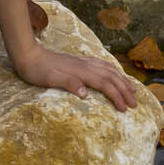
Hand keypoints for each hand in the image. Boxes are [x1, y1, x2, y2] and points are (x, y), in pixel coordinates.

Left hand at [12, 44, 138, 111]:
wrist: (28, 55)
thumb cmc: (37, 70)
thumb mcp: (49, 79)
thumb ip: (68, 83)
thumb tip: (85, 93)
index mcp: (81, 72)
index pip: (105, 84)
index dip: (117, 96)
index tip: (126, 109)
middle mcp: (85, 65)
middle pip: (112, 76)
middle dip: (125, 90)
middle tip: (135, 104)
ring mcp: (83, 62)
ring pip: (109, 69)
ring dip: (122, 79)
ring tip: (132, 89)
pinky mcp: (79, 61)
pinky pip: (102, 64)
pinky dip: (112, 70)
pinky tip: (113, 73)